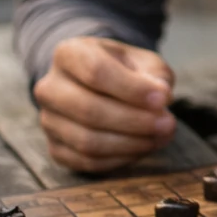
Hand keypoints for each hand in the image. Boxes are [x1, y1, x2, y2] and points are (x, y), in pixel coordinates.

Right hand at [32, 36, 177, 173]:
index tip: (163, 99)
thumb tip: (162, 98)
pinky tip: (144, 147)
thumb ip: (154, 74)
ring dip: (131, 143)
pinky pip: (87, 162)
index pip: (96, 72)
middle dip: (134, 121)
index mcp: (69, 54)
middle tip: (168, 124)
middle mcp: (50, 87)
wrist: (100, 82)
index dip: (132, 89)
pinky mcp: (56, 148)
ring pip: (87, 141)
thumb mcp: (143, 60)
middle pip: (89, 110)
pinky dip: (120, 159)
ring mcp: (49, 121)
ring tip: (161, 136)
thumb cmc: (124, 69)